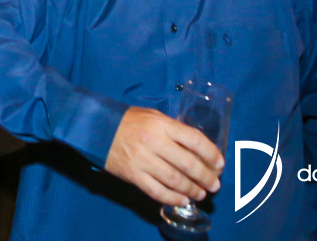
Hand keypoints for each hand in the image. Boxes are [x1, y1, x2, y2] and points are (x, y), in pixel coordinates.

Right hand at [104, 106, 223, 205]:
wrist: (97, 128)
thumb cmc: (129, 121)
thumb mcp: (153, 116)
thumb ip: (173, 128)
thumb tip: (195, 145)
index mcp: (161, 125)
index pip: (194, 140)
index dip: (211, 153)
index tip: (219, 164)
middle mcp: (154, 143)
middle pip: (188, 164)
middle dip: (206, 177)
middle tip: (214, 185)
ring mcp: (143, 160)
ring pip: (175, 180)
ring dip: (192, 190)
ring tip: (201, 194)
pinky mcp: (133, 175)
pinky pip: (157, 191)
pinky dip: (172, 198)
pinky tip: (183, 200)